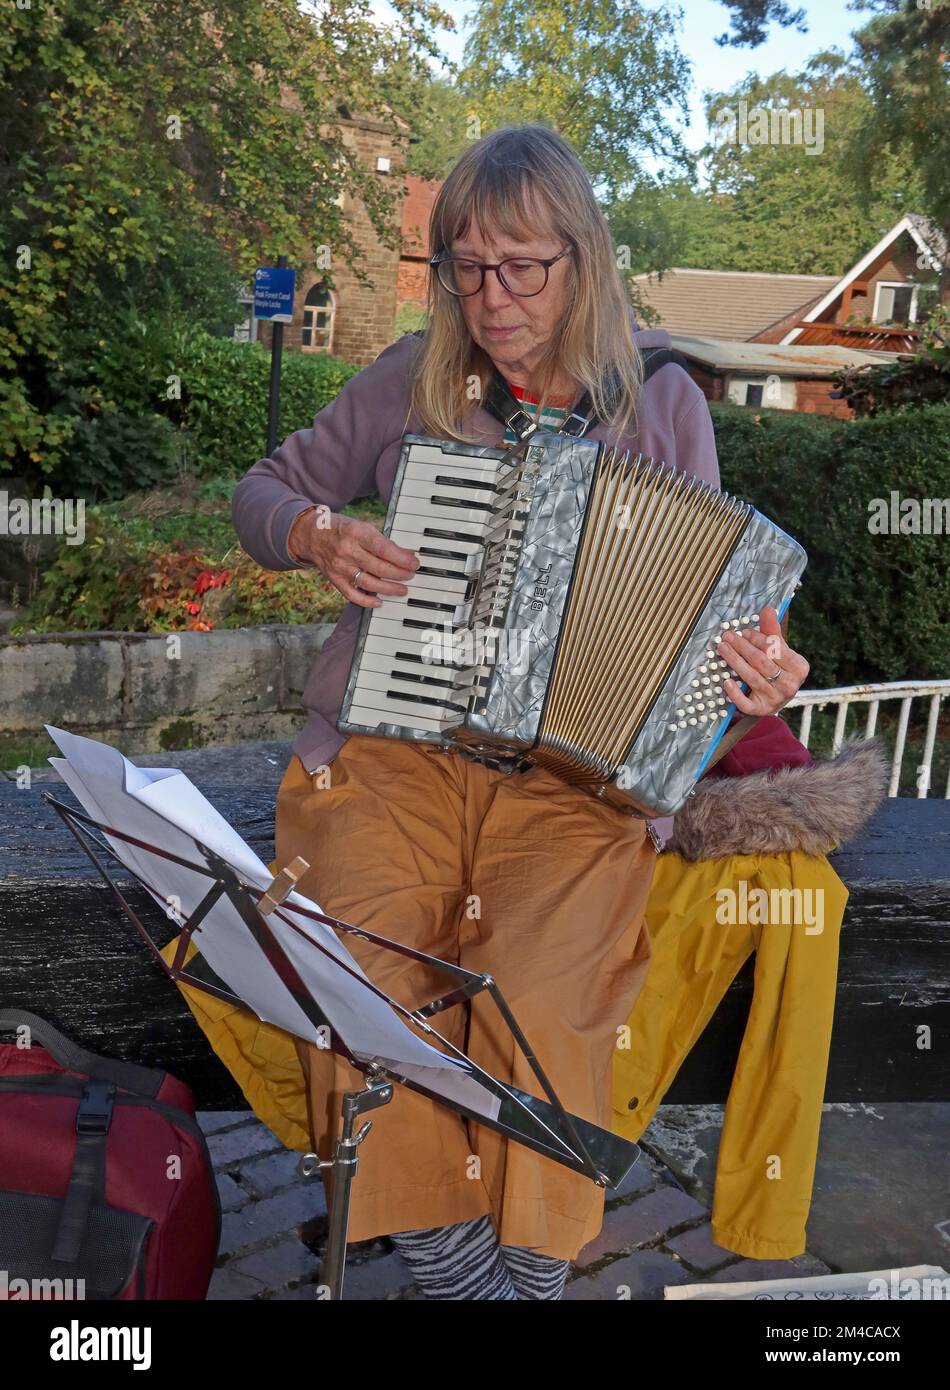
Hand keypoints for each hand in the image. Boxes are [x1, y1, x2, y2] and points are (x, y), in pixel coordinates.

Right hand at [287, 508, 417, 608]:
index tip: (414, 563)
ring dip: (389, 589)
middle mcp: (347, 551)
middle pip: (379, 568)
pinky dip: (366, 600)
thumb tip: (405, 555)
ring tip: (402, 589)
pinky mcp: (334, 579)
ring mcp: (339, 567)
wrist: (311, 535)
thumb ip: (382, 541)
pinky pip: (351, 595)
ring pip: (368, 583)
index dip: (402, 558)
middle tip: (411, 575)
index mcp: (356, 533)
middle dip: (399, 574)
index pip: (383, 549)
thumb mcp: (362, 526)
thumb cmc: (341, 529)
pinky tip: (379, 601)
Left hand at [716, 605, 809, 716]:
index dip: (757, 639)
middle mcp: (790, 684)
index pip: (775, 649)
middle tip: (727, 637)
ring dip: (734, 662)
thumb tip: (768, 609)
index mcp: (799, 667)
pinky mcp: (761, 710)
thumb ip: (772, 631)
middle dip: (742, 647)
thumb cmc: (778, 668)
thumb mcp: (779, 650)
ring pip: (752, 678)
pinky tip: (726, 681)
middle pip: (761, 662)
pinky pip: (746, 703)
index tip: (742, 632)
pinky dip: (735, 693)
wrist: (777, 697)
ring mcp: (776, 699)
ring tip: (722, 649)